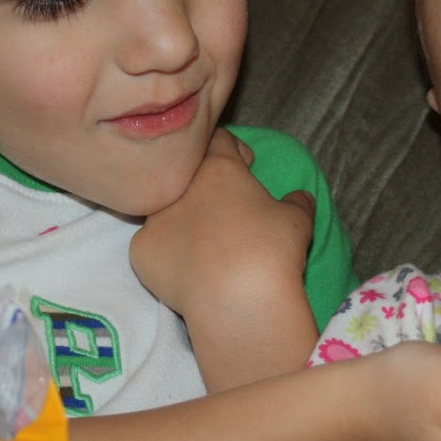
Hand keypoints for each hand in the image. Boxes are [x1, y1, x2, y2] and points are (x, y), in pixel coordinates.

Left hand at [131, 128, 317, 389]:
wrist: (236, 301)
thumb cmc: (271, 251)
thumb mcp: (299, 221)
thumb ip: (297, 202)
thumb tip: (300, 197)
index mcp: (218, 169)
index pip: (219, 139)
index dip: (234, 150)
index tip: (246, 167)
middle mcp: (180, 187)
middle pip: (187, 174)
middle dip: (204, 186)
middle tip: (226, 210)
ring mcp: (155, 218)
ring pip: (166, 209)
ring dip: (183, 218)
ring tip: (205, 245)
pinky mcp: (140, 251)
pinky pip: (153, 244)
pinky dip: (168, 253)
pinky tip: (188, 270)